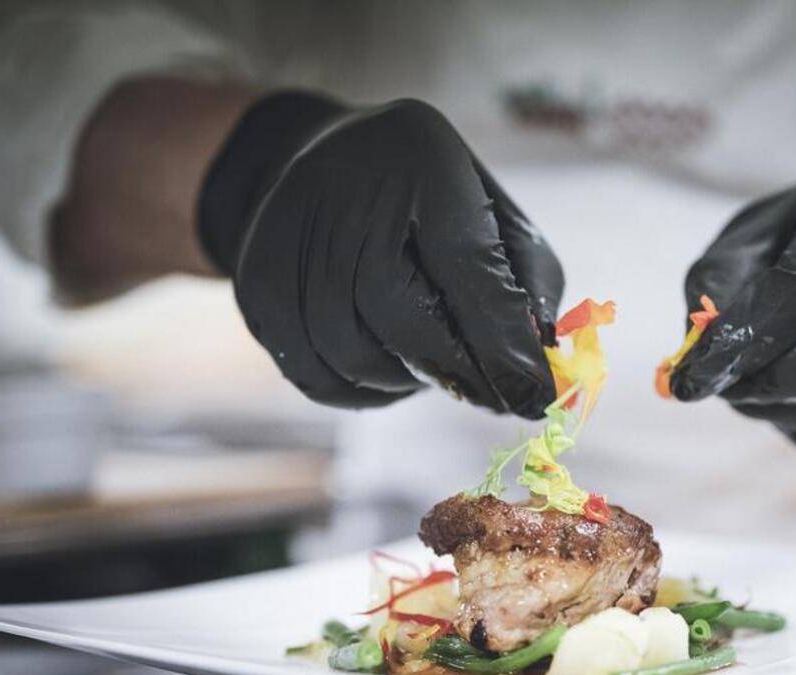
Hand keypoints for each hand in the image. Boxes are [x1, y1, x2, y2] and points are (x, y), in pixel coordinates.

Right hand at [199, 95, 562, 417]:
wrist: (319, 162)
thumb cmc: (428, 199)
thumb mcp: (491, 212)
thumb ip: (527, 281)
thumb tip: (539, 371)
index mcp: (420, 156)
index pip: (464, 265)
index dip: (502, 342)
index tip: (533, 397)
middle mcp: (341, 192)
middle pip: (401, 317)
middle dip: (458, 371)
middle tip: (494, 397)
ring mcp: (286, 242)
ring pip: (358, 359)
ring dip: (411, 382)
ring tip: (436, 362)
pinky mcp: (256, 290)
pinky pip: (320, 379)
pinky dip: (369, 391)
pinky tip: (391, 365)